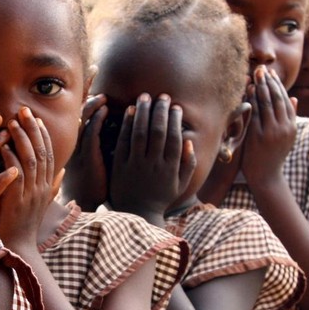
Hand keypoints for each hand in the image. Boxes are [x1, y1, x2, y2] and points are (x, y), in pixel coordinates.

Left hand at [0, 107, 60, 247]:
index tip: (36, 119)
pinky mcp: (17, 202)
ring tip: (12, 122)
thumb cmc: (22, 226)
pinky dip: (10, 159)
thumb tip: (64, 172)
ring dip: (21, 140)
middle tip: (24, 111)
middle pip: (41, 152)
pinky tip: (3, 146)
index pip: (48, 155)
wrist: (15, 249)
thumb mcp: (40, 204)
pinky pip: (16, 176)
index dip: (43, 135)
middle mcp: (41, 189)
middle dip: (33, 130)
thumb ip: (51, 186)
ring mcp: (30, 195)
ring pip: (30, 161)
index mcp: (46, 187)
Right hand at [61, 94, 108, 210]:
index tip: (95, 86)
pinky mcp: (87, 156)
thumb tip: (116, 132)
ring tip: (104, 95)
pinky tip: (105, 109)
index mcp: (77, 143)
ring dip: (94, 105)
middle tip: (98, 81)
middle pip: (80, 113)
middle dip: (88, 97)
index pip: (81, 116)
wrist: (84, 204)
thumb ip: (98, 146)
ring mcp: (80, 149)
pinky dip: (97, 119)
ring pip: (84, 120)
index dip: (87, 101)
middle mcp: (76, 143)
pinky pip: (90, 132)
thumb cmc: (92, 186)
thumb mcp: (93, 163)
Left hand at [109, 93, 195, 220]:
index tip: (176, 106)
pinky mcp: (120, 165)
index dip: (175, 120)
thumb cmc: (161, 197)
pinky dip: (127, 124)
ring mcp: (136, 165)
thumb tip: (188, 142)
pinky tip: (130, 110)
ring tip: (145, 97)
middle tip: (162, 96)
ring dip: (143, 112)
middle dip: (161, 111)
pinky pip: (124, 141)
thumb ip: (188, 164)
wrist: (136, 213)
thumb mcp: (180, 184)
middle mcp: (154, 165)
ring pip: (140, 133)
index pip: (175, 138)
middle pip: (158, 132)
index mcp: (170, 168)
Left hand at [242, 66, 296, 185]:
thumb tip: (295, 98)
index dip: (278, 85)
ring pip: (266, 104)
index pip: (285, 100)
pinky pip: (255, 114)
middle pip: (276, 99)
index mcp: (292, 126)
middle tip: (261, 69)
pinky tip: (249, 91)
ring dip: (260, 87)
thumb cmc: (274, 155)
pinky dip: (252, 100)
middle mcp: (283, 128)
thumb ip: (291, 117)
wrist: (266, 176)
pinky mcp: (258, 136)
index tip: (271, 74)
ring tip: (255, 75)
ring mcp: (271, 132)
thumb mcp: (287, 136)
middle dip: (269, 82)